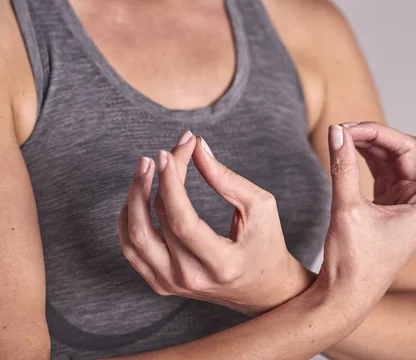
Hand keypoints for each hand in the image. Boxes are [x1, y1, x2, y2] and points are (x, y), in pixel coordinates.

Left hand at [118, 132, 314, 315]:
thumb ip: (227, 179)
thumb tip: (197, 148)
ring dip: (134, 197)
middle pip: (155, 225)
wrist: (262, 288)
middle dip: (156, 180)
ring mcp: (171, 284)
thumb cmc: (266, 244)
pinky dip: (129, 217)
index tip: (169, 153)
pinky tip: (139, 193)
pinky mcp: (160, 283)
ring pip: (134, 238)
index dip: (170, 184)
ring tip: (145, 167)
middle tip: (163, 153)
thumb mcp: (259, 207)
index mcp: (222, 264)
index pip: (182, 222)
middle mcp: (192, 279)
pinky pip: (131, 249)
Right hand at [316, 86, 415, 319]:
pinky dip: (363, 158)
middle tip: (343, 128)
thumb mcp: (346, 210)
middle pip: (407, 151)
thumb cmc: (353, 264)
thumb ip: (342, 167)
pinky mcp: (386, 207)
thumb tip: (336, 131)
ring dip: (368, 144)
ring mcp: (403, 204)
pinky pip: (379, 172)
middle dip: (377, 134)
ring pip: (392, 160)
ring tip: (339, 135)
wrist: (344, 297)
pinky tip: (345, 148)